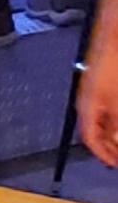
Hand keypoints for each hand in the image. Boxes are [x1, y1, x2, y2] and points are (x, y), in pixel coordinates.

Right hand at [79, 24, 117, 167]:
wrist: (113, 38)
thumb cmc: (113, 66)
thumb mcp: (117, 104)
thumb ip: (116, 127)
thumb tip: (116, 142)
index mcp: (87, 108)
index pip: (91, 140)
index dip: (104, 155)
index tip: (114, 164)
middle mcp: (88, 102)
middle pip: (97, 132)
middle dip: (111, 145)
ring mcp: (97, 93)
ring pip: (104, 120)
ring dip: (115, 132)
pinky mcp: (105, 86)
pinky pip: (109, 109)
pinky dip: (115, 119)